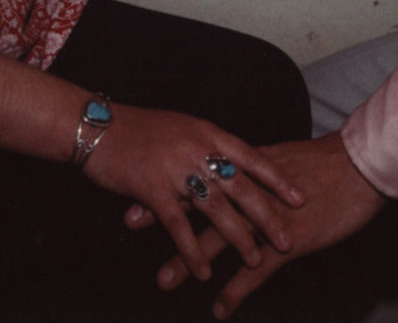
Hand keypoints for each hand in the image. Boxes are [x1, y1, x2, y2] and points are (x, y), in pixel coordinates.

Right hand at [82, 104, 305, 284]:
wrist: (96, 126)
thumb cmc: (138, 129)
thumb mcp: (180, 128)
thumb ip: (205, 144)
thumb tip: (230, 160)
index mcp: (206, 133)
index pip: (252, 156)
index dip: (277, 179)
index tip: (300, 197)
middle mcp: (197, 149)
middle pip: (241, 187)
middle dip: (267, 216)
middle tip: (288, 239)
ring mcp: (175, 169)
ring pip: (216, 208)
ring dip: (237, 238)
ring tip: (254, 260)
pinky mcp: (152, 190)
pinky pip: (178, 226)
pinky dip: (192, 251)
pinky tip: (204, 271)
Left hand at [135, 134, 387, 318]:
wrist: (363, 167)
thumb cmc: (329, 163)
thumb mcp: (284, 160)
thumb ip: (256, 168)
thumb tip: (234, 170)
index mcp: (248, 169)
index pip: (199, 171)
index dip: (167, 178)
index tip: (137, 181)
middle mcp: (251, 191)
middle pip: (199, 202)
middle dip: (164, 214)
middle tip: (129, 222)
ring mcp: (268, 218)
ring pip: (220, 239)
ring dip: (190, 258)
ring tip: (163, 279)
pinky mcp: (289, 240)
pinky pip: (256, 271)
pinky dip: (236, 291)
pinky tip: (220, 309)